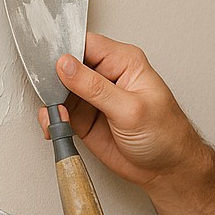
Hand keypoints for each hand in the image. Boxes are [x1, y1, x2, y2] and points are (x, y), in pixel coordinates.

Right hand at [38, 33, 204, 187]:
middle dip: (52, 78)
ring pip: (59, 90)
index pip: (86, 44)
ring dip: (50, 102)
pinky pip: (60, 113)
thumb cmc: (165, 135)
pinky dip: (52, 119)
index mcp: (124, 61)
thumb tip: (65, 64)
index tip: (47, 64)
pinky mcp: (85, 118)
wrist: (167, 170)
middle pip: (67, 65)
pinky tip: (55, 126)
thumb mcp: (131, 109)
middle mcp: (107, 76)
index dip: (64, 50)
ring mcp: (94, 97)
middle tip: (48, 94)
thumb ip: (95, 87)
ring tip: (54, 116)